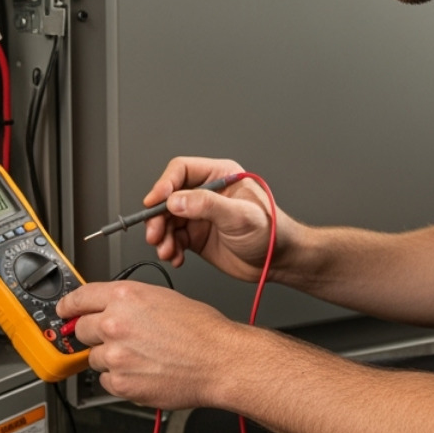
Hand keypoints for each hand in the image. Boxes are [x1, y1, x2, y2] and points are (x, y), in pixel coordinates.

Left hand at [57, 280, 244, 409]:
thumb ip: (129, 302)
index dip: (68, 306)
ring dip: (111, 358)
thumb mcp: (163, 298)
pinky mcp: (121, 383)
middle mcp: (115, 324)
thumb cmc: (201, 330)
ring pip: (95, 359)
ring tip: (142, 357)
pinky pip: (106, 381)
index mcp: (125, 297)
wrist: (219, 360)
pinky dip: (120, 379)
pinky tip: (144, 372)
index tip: (64, 311)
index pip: (79, 298)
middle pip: (82, 330)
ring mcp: (115, 356)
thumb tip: (108, 309)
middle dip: (96, 335)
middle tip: (121, 339)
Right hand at [142, 156, 295, 280]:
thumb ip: (207, 205)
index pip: (182, 171)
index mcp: (220, 176)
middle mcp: (207, 193)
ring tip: (167, 251)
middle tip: (155, 234)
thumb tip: (176, 201)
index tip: (154, 202)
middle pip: (169, 197)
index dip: (164, 185)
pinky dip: (170, 248)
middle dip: (158, 217)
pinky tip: (176, 257)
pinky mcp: (197, 236)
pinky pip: (173, 238)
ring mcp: (200, 215)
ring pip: (167, 220)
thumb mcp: (240, 215)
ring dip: (162, 236)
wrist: (279, 261)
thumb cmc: (271, 232)